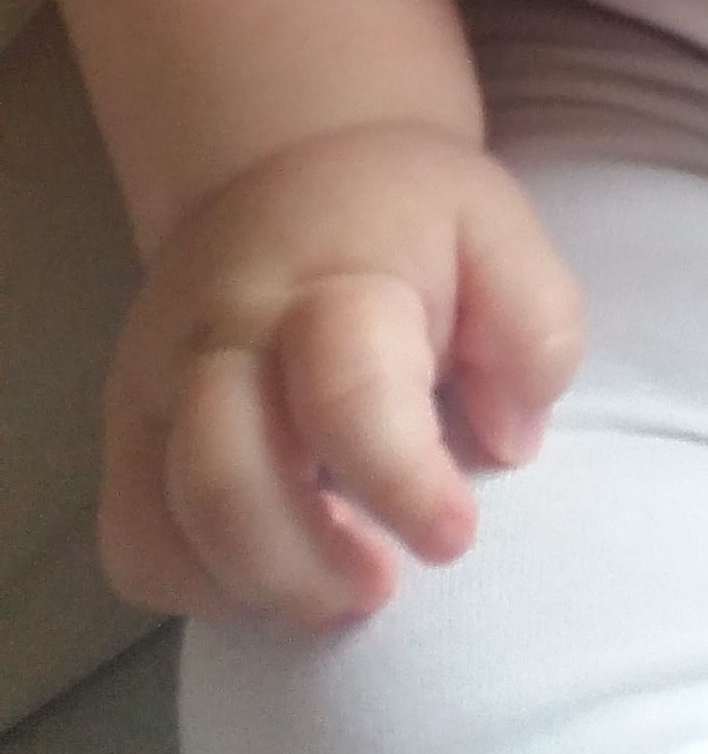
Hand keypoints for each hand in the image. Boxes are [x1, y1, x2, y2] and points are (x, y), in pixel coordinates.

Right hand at [100, 123, 586, 627]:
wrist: (289, 166)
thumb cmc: (409, 218)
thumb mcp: (498, 230)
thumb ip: (533, 326)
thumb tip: (511, 441)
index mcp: (330, 283)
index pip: (345, 393)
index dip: (401, 483)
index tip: (454, 536)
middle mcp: (224, 337)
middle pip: (222, 477)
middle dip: (304, 565)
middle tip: (381, 583)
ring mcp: (160, 384)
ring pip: (165, 521)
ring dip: (256, 586)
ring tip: (336, 587)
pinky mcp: (129, 429)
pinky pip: (134, 540)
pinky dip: (197, 586)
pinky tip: (272, 571)